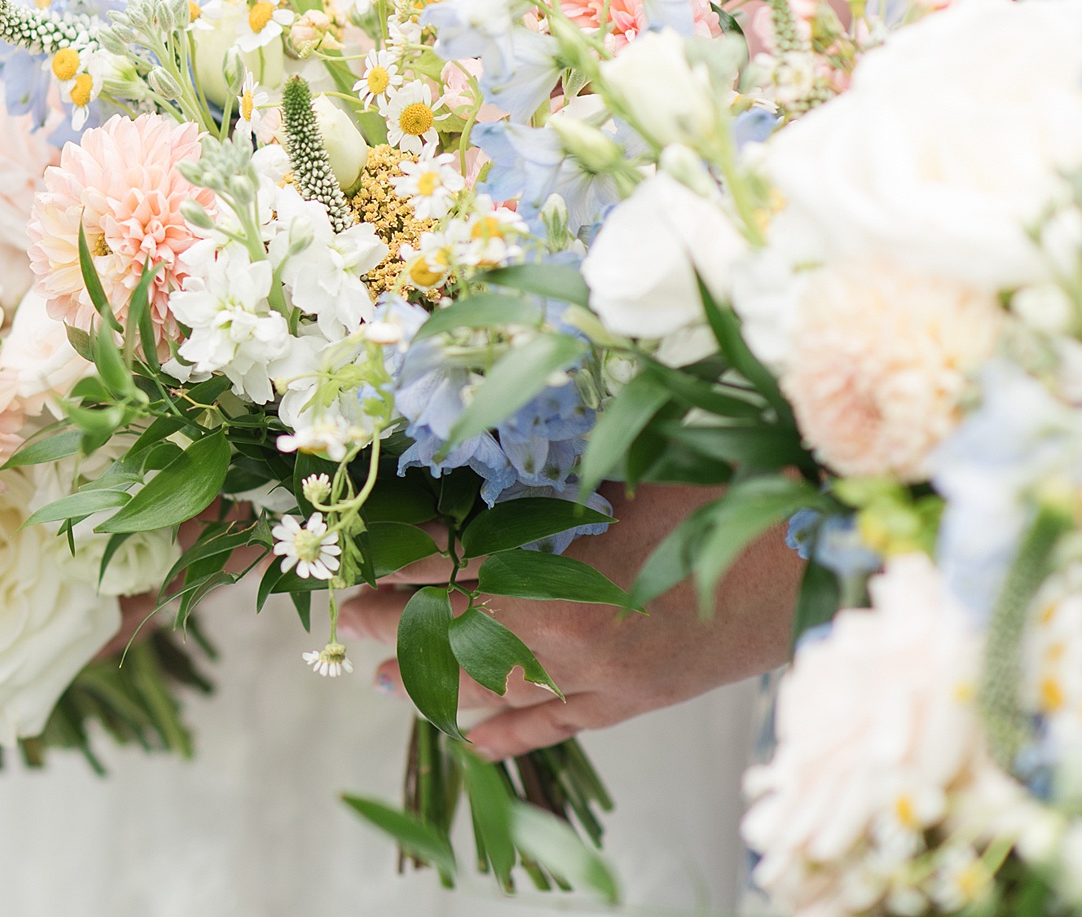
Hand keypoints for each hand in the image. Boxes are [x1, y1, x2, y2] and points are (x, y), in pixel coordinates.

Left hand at [341, 483, 799, 759]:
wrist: (828, 556)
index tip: (351, 555)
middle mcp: (567, 633)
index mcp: (558, 564)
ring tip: (378, 677)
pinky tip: (467, 736)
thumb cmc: (731, 484)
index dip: (392, 560)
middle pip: (450, 633)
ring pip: (492, 688)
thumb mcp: (628, 455)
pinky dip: (507, 731)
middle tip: (348, 615)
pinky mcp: (635, 702)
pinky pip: (556, 725)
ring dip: (431, 681)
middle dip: (393, 625)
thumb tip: (481, 441)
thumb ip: (552, 464)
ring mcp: (601, 678)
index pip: (444, 564)